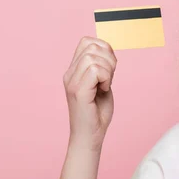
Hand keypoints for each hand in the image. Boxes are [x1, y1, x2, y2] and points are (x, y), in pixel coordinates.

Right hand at [62, 36, 116, 151]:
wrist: (89, 137)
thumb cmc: (97, 113)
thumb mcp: (102, 83)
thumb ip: (102, 66)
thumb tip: (108, 49)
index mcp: (73, 70)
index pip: (86, 41)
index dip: (104, 48)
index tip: (109, 67)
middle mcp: (69, 74)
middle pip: (91, 46)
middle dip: (108, 58)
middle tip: (109, 77)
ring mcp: (72, 82)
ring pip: (93, 57)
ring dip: (108, 69)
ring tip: (106, 84)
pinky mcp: (78, 91)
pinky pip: (96, 70)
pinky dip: (106, 78)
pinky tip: (104, 89)